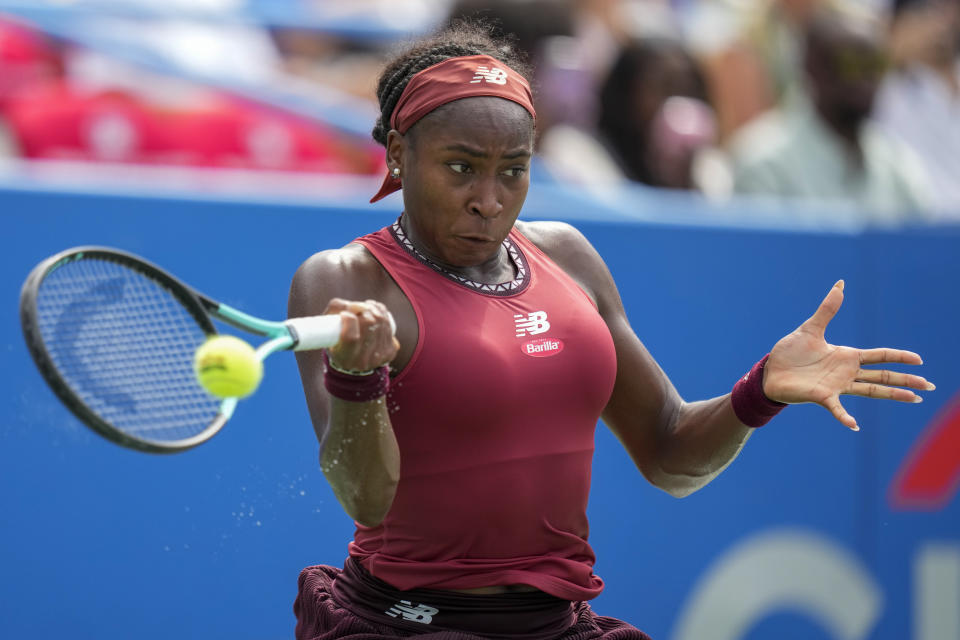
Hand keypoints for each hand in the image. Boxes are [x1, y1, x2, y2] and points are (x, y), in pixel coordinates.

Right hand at [324, 298, 398, 372]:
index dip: (349, 320)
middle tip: (356, 308)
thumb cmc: (336, 342)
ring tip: (365, 308)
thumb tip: (349, 307)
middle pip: (369, 323)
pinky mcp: (390, 351)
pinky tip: (374, 312)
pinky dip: (382, 313)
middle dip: (363, 309)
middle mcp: (363, 361)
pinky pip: (389, 325)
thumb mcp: (325, 331)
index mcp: (344, 359)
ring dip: (373, 309)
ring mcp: (379, 357)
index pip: (351, 337)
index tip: (345, 314)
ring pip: (381, 321)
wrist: (352, 365)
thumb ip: (331, 314)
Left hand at [762, 281, 934, 430]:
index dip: (899, 357)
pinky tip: (855, 425)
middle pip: (882, 376)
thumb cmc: (790, 353)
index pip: (879, 356)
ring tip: (914, 399)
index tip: (919, 360)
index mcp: (846, 356)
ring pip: (871, 391)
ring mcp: (836, 386)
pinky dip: (845, 417)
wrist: (770, 371)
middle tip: (928, 386)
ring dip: (892, 395)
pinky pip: (836, 408)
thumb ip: (828, 309)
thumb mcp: (811, 328)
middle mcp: (846, 373)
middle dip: (906, 380)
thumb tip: (840, 284)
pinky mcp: (821, 396)